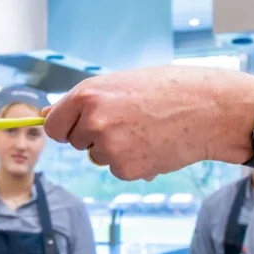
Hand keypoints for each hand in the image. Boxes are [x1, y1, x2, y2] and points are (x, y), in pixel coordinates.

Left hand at [44, 66, 253, 180]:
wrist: (208, 108)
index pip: (53, 125)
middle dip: (95, 136)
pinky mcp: (126, 169)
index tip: (79, 127)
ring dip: (117, 149)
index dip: (66, 127)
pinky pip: (119, 170)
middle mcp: (93, 121)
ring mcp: (109, 147)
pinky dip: (134, 162)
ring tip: (146, 130)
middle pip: (76, 143)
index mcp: (88, 95)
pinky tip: (155, 145)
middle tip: (129, 121)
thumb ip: (84, 101)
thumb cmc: (167, 89)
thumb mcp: (121, 84)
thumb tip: (46, 114)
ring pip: (99, 157)